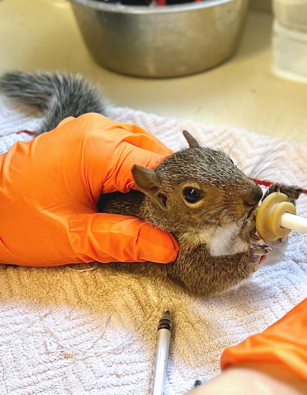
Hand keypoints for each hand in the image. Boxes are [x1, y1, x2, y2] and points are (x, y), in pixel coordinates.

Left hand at [0, 113, 178, 265]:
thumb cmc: (16, 221)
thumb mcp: (76, 238)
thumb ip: (126, 240)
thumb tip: (169, 246)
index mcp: (96, 149)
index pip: (158, 167)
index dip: (175, 195)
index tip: (182, 220)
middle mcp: (96, 129)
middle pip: (154, 154)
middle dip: (167, 186)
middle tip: (170, 218)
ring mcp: (89, 128)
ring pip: (142, 148)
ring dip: (153, 177)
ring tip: (154, 207)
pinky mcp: (84, 137)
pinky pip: (124, 146)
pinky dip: (135, 168)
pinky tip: (134, 191)